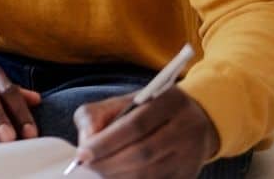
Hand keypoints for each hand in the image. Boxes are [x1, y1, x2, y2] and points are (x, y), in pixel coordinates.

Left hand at [73, 86, 219, 177]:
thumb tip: (86, 141)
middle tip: (87, 164)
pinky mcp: (189, 174)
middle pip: (143, 153)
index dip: (106, 142)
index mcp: (170, 101)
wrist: (191, 121)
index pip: (135, 125)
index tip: (82, 153)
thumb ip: (97, 114)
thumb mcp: (123, 101)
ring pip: (150, 173)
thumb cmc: (147, 110)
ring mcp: (191, 155)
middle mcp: (187, 128)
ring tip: (100, 170)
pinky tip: (117, 175)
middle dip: (109, 163)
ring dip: (118, 175)